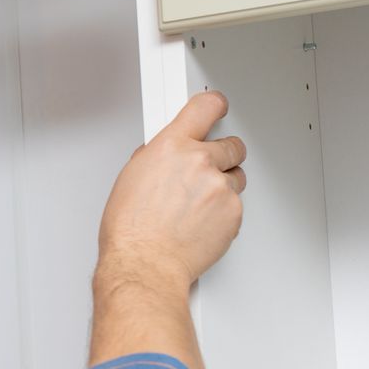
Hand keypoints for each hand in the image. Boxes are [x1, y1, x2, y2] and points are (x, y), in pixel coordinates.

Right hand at [96, 91, 246, 292]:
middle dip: (222, 154)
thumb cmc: (131, 230)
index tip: (218, 105)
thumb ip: (156, 158)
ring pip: (236, 176)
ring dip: (223, 185)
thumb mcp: (131, 179)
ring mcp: (220, 187)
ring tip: (199, 204)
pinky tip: (201, 222)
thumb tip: (165, 156)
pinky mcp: (234, 212)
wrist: (145, 264)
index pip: (205, 107)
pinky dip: (223, 212)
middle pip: (231, 144)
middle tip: (209, 169)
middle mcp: (199, 162)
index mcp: (170, 147)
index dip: (214, 104)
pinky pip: (236, 204)